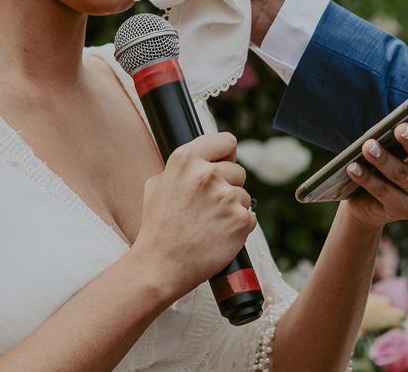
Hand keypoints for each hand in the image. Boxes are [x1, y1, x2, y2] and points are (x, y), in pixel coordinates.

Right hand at [130, 132, 256, 299]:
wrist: (159, 266)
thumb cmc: (158, 227)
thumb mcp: (157, 185)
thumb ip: (184, 167)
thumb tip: (204, 158)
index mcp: (186, 159)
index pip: (226, 141)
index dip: (225, 155)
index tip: (222, 165)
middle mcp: (208, 174)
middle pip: (238, 171)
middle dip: (228, 186)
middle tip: (208, 206)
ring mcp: (227, 197)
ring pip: (244, 196)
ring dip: (233, 208)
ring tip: (209, 224)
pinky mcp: (241, 220)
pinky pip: (250, 217)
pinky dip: (239, 227)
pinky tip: (219, 235)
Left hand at [341, 113, 407, 228]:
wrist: (371, 196)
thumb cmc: (390, 154)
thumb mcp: (397, 139)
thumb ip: (404, 128)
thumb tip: (397, 120)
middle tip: (398, 130)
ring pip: (407, 176)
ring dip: (385, 160)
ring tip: (368, 147)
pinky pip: (388, 194)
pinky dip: (369, 180)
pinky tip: (354, 168)